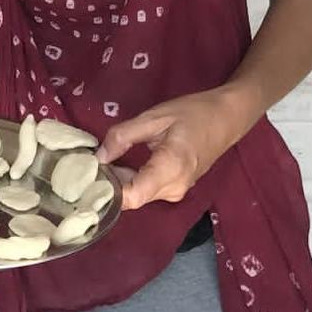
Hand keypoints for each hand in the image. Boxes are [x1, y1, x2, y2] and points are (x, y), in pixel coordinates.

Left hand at [95, 84, 263, 210]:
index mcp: (169, 169)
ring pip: (138, 195)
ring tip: (99, 162)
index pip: (132, 198)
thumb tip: (98, 157)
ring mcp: (177, 191)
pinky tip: (118, 165)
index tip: (86, 176)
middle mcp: (174, 187)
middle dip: (108, 184)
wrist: (227, 118)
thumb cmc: (193, 113)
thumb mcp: (154, 117)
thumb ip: (123, 136)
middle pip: (131, 197)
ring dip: (118, 182)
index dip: (107, 191)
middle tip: (84, 165)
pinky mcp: (176, 188)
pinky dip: (131, 180)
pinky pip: (147, 190)